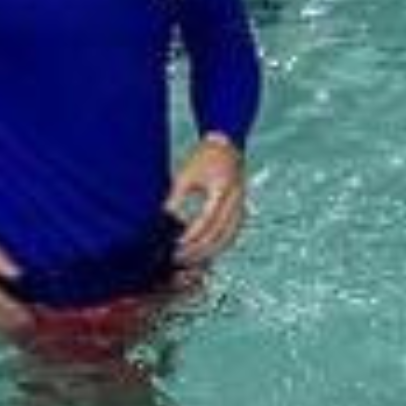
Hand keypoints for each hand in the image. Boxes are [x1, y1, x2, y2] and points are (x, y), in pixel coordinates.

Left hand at [165, 135, 246, 265]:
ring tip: (189, 260)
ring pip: (227, 239)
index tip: (174, 245)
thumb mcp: (185, 175)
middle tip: (178, 258)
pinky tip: (204, 252)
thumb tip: (164, 219)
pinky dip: (218, 246)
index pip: (206, 221)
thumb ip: (175, 198)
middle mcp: (236, 201)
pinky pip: (231, 235)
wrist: (228, 146)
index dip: (190, 236)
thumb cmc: (206, 157)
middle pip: (218, 235)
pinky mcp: (241, 212)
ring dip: (208, 252)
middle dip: (198, 250)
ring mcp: (241, 207)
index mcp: (222, 189)